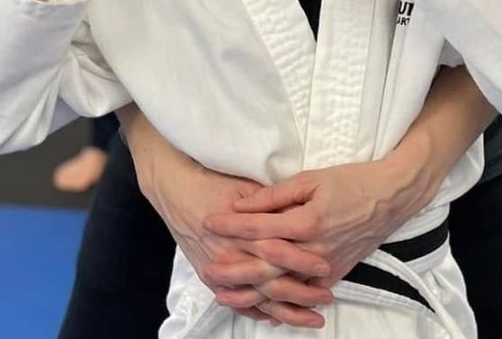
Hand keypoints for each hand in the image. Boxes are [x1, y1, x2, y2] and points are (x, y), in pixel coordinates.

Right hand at [142, 151, 332, 328]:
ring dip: (286, 311)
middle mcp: (230, 253)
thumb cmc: (212, 182)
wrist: (175, 187)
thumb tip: (298, 213)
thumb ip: (272, 201)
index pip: (278, 250)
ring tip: (312, 318)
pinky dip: (259, 312)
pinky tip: (278, 318)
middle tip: (326, 299)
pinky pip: (238, 302)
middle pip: (271, 281)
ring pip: (258, 299)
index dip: (302, 261)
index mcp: (242, 229)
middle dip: (301, 293)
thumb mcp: (246, 185)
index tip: (326, 267)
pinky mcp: (209, 276)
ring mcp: (218, 268)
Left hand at [204, 159, 409, 293]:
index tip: (208, 221)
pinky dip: (279, 302)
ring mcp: (324, 268)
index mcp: (307, 222)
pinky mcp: (334, 276)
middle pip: (265, 265)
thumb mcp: (312, 178)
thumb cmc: (351, 181)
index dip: (231, 225)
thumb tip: (244, 205)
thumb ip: (275, 196)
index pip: (260, 227)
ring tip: (224, 291)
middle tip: (206, 267)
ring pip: (281, 286)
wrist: (390, 198)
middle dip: (233, 267)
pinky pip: (301, 294)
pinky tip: (259, 303)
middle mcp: (314, 250)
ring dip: (250, 291)